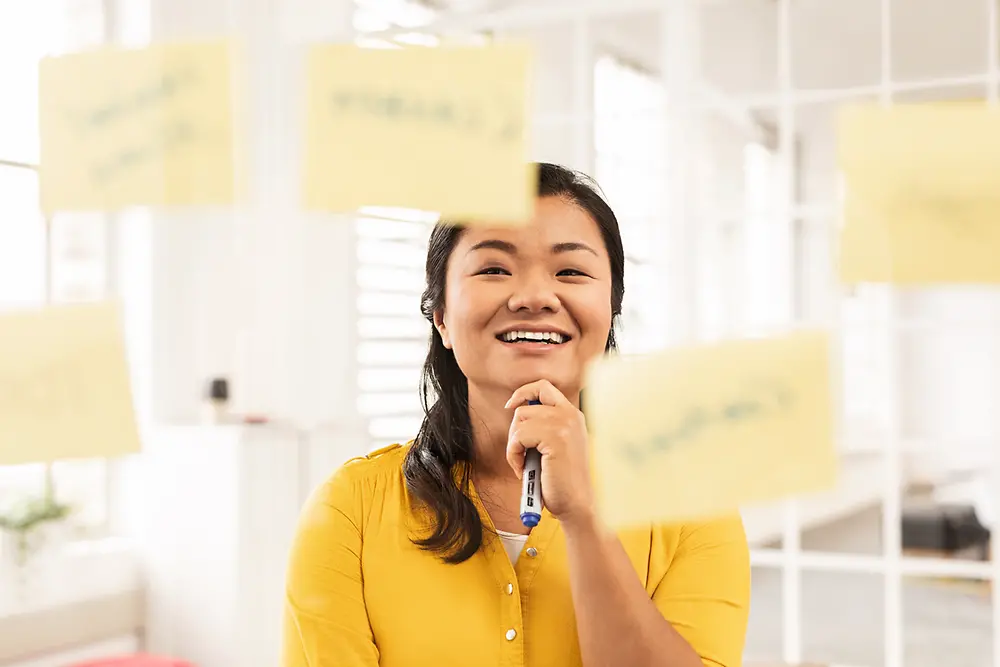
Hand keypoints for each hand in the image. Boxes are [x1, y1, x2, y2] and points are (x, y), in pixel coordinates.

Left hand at [505, 380, 595, 527]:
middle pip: (525, 406)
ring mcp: (564, 424)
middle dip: (515, 430)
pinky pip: (518, 437)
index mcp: (573, 415)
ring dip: (514, 445)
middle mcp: (570, 415)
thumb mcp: (556, 445)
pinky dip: (513, 455)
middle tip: (521, 452)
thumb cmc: (562, 481)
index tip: (511, 406)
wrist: (577, 504)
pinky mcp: (555, 438)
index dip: (523, 392)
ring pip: (520, 421)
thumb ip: (545, 425)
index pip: (544, 387)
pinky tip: (524, 469)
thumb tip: (517, 409)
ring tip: (525, 464)